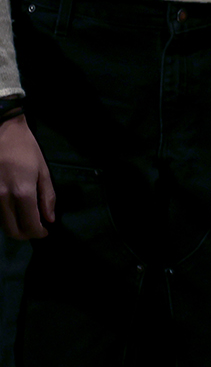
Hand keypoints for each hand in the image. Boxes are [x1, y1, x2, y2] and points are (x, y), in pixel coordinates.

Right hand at [0, 115, 55, 239]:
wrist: (2, 132)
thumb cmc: (26, 149)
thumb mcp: (43, 171)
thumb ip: (47, 196)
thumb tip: (49, 219)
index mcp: (21, 192)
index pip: (30, 225)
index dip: (39, 233)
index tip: (45, 231)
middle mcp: (2, 198)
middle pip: (12, 230)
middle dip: (25, 234)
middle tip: (35, 229)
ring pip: (1, 224)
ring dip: (14, 226)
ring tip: (25, 219)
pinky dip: (4, 216)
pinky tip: (13, 210)